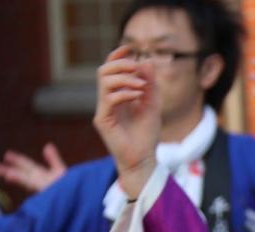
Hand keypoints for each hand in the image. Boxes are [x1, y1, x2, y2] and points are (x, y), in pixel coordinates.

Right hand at [0, 143, 66, 193]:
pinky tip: (28, 185)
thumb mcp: (60, 170)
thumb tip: (48, 145)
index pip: (27, 166)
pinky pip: (43, 195)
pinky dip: (36, 192)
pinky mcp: (51, 197)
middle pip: (25, 176)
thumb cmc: (70, 186)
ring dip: (21, 180)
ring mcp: (46, 190)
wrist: (77, 200)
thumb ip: (53, 159)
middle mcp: (41, 183)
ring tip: (9, 175)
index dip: (18, 160)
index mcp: (42, 175)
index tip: (7, 155)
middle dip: (12, 172)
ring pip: (31, 184)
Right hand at [93, 45, 159, 198]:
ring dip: (124, 78)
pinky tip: (137, 96)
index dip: (117, 55)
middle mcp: (107, 100)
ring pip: (104, 81)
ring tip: (140, 86)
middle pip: (103, 70)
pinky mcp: (102, 120)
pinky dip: (124, 93)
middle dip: (120, 64)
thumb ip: (150, 85)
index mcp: (117, 95)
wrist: (143, 160)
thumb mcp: (152, 105)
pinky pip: (108, 99)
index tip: (130, 48)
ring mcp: (103, 109)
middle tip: (137, 68)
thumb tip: (146, 61)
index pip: (111, 69)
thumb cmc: (146, 136)